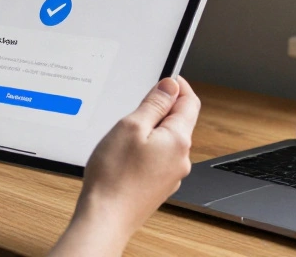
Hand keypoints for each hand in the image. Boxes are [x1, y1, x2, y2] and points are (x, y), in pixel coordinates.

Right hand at [51, 77, 199, 254]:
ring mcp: (171, 175)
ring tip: (125, 135)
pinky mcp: (159, 186)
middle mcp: (181, 159)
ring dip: (152, 131)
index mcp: (179, 140)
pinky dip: (146, 150)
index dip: (178, 86)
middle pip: (179, 122)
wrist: (105, 218)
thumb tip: (171, 86)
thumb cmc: (114, 176)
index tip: (167, 78)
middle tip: (136, 107)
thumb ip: (154, 104)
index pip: (190, 102)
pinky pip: (158, 159)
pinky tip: (125, 156)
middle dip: (161, 109)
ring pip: (167, 141)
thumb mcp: (131, 126)